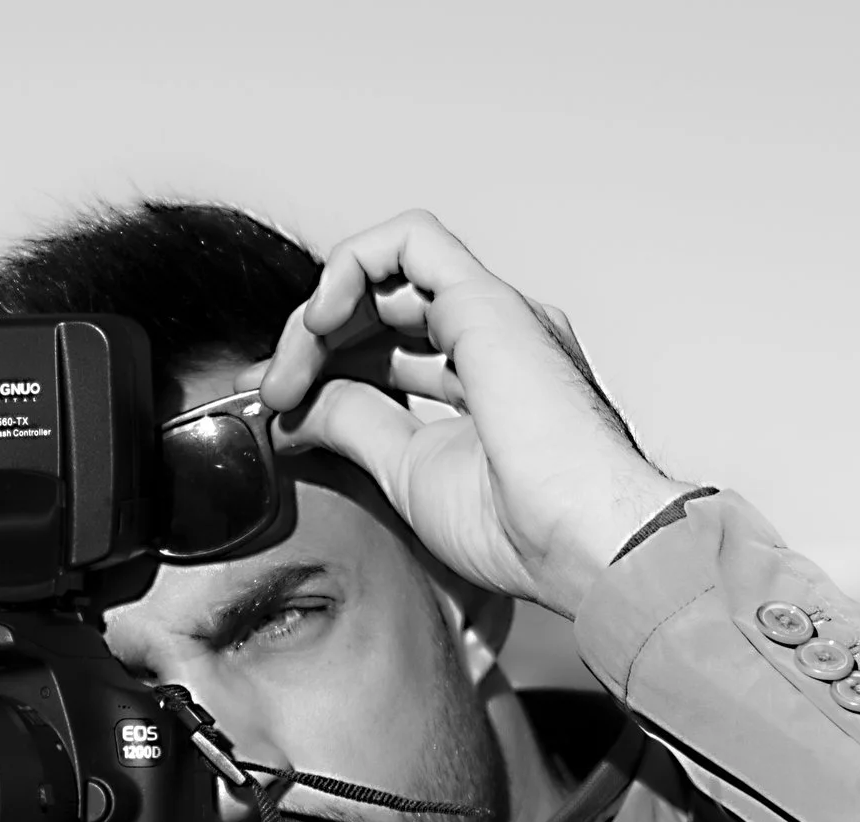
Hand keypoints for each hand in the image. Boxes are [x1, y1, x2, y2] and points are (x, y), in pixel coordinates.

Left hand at [245, 210, 688, 617]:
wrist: (585, 542)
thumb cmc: (521, 528)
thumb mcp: (405, 469)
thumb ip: (352, 425)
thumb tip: (295, 406)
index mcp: (483, 378)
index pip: (386, 344)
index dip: (322, 364)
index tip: (279, 407)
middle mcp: (492, 336)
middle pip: (379, 305)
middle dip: (311, 342)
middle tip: (274, 394)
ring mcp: (493, 314)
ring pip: (387, 270)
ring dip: (320, 313)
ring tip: (289, 373)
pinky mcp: (486, 302)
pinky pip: (408, 241)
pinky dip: (350, 267)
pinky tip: (320, 322)